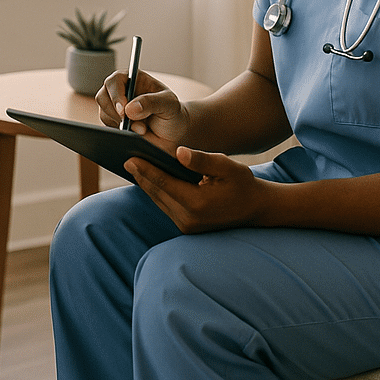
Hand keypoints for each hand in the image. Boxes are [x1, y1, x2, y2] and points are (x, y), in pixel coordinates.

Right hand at [97, 69, 190, 154]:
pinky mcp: (113, 124)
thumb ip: (152, 102)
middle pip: (102, 97)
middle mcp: (120, 91)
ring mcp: (114, 108)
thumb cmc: (172, 112)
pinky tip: (134, 135)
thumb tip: (130, 109)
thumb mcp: (169, 104)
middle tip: (132, 125)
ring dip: (120, 125)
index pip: (115, 80)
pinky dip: (119, 134)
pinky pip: (107, 129)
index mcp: (132, 78)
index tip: (124, 110)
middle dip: (116, 113)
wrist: (173, 133)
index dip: (116, 94)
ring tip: (142, 130)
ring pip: (104, 114)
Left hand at [127, 147, 269, 233]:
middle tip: (122, 157)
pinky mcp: (187, 227)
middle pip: (157, 192)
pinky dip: (156, 191)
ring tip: (131, 165)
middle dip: (140, 175)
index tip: (128, 157)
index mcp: (197, 203)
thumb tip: (178, 152)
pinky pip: (165, 205)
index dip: (145, 169)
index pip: (164, 183)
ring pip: (158, 200)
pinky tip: (146, 177)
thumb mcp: (227, 167)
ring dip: (145, 183)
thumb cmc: (242, 184)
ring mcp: (187, 226)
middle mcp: (188, 218)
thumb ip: (202, 159)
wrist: (257, 209)